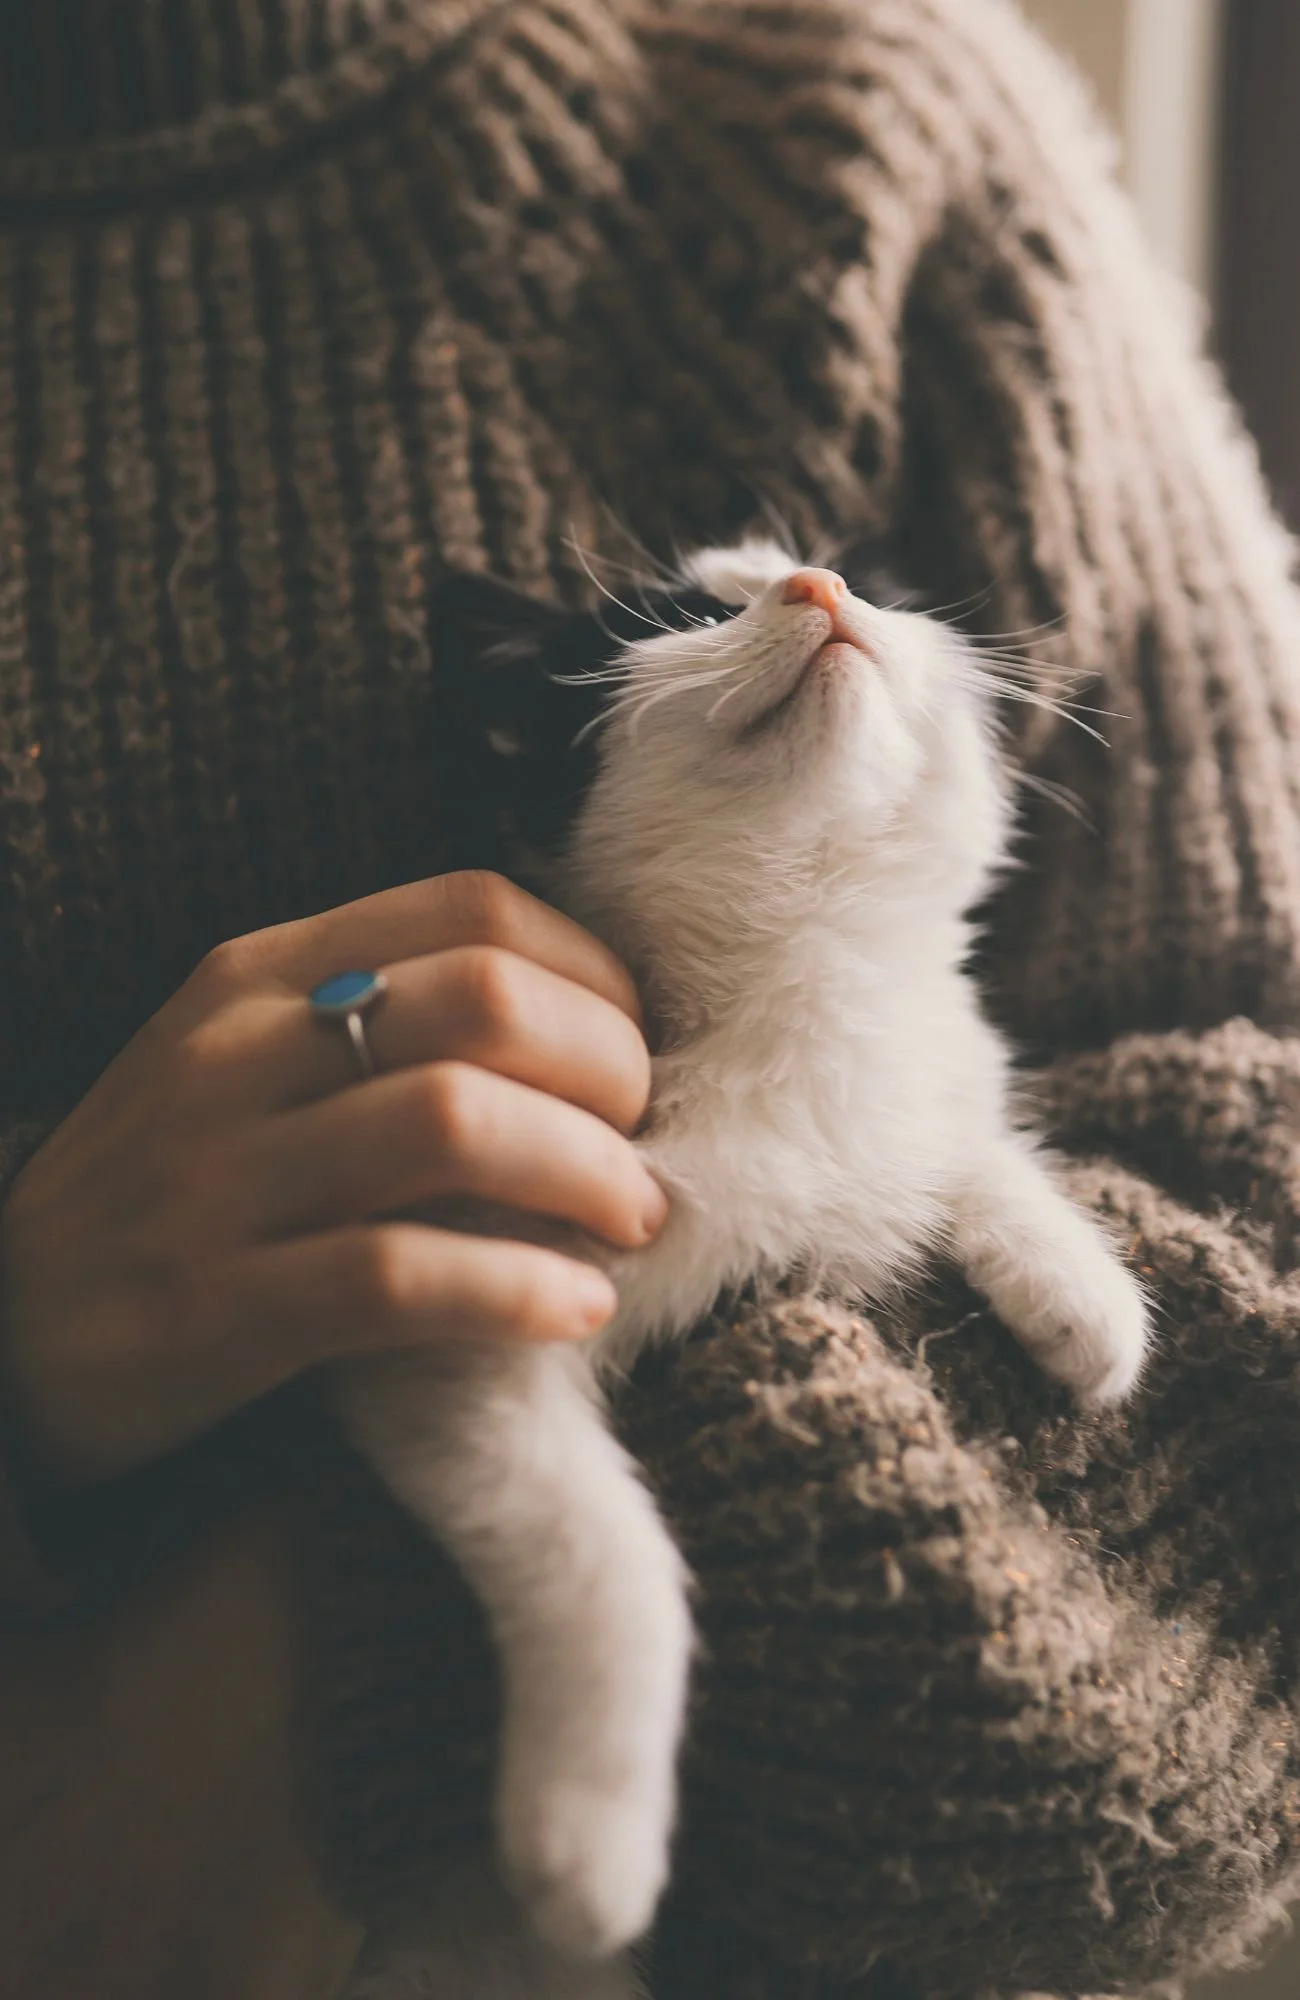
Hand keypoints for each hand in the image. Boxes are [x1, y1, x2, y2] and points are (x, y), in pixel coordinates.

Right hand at [0, 872, 662, 1486]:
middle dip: (611, 1070)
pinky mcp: (216, 1306)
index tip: (636, 1050)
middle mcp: (241, 1052)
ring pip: (458, 1124)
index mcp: (260, 972)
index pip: (474, 907)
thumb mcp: (247, 1065)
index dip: (594, 973)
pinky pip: (400, 1277)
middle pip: (489, 1003)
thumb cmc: (171, 1191)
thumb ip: (381, 1024)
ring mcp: (221, 1177)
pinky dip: (518, 1290)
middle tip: (644, 1146)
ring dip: (587, 1174)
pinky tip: (574, 1309)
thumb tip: (583, 1032)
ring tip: (631, 1221)